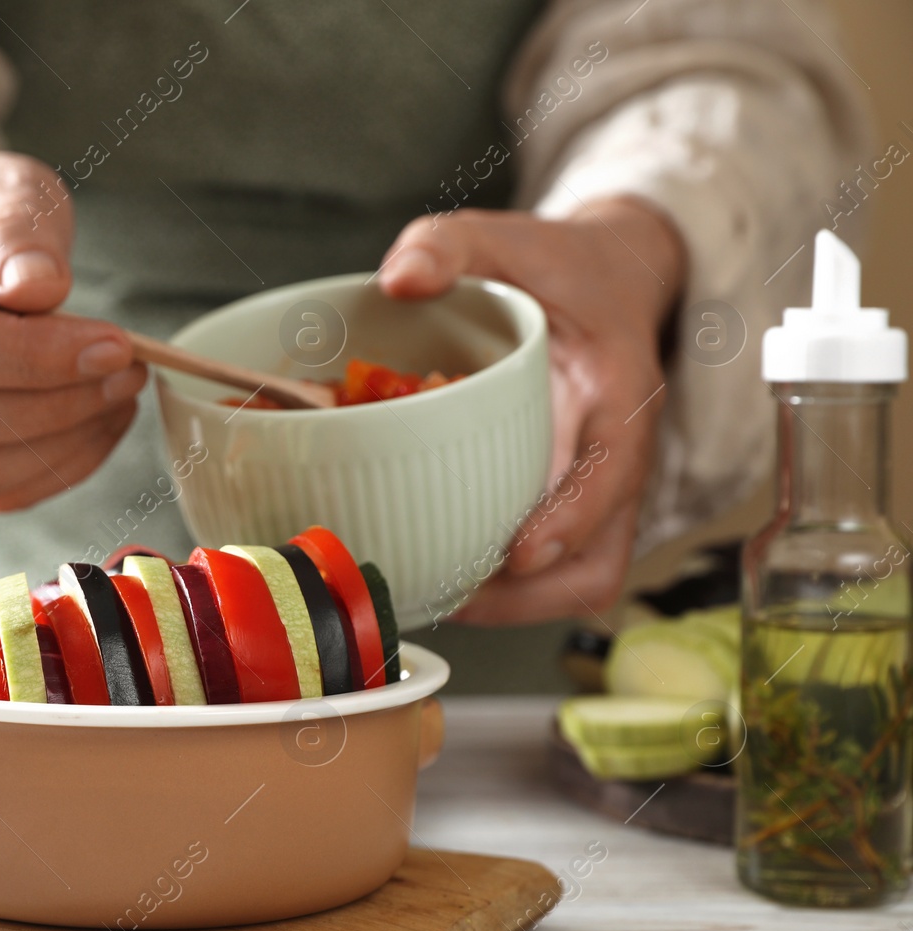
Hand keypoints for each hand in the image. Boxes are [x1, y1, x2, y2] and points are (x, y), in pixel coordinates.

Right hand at [0, 139, 143, 510]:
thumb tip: (34, 289)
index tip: (112, 342)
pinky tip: (99, 422)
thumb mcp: (5, 186)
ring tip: (120, 393)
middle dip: (51, 404)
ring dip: (57, 445)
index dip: (26, 355)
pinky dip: (55, 469)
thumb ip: (17, 227)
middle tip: (128, 369)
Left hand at [378, 198, 685, 623]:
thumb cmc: (559, 267)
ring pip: (584, 578)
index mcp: (618, 389)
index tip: (520, 552)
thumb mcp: (509, 238)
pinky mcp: (576, 504)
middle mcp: (619, 453)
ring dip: (519, 606)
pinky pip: (556, 569)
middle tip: (453, 596)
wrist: (607, 282)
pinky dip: (508, 591)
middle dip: (535, 595)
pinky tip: (445, 578)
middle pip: (603, 557)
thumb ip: (452, 243)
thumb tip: (398, 277)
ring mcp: (601, 488)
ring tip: (440, 600)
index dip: (573, 518)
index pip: (614, 469)